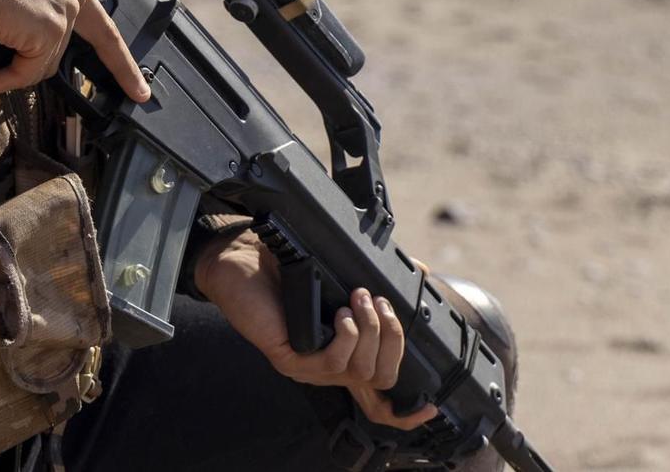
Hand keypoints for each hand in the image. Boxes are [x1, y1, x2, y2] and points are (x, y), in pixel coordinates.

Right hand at [0, 0, 150, 102]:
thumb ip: (32, 11)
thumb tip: (29, 50)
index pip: (102, 27)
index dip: (121, 62)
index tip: (138, 88)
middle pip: (63, 51)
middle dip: (37, 70)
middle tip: (16, 85)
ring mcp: (63, 9)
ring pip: (42, 65)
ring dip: (10, 73)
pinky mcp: (49, 30)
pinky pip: (26, 73)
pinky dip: (1, 81)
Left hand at [194, 231, 438, 430]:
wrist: (240, 258)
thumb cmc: (287, 267)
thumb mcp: (341, 274)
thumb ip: (379, 279)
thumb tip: (425, 274)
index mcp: (344, 352)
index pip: (377, 395)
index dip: (405, 411)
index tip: (429, 406)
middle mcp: (329, 366)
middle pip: (382, 378)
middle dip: (394, 340)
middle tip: (380, 303)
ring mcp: (309, 366)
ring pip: (362, 370)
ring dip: (371, 330)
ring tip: (360, 298)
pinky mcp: (290, 359)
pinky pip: (333, 362)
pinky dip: (347, 336)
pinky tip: (341, 314)